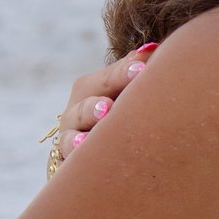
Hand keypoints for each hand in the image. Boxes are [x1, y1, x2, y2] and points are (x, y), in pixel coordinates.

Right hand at [50, 44, 155, 165]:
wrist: (103, 145)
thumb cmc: (124, 106)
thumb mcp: (128, 87)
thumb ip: (136, 68)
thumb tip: (151, 48)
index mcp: (91, 88)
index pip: (107, 79)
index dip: (122, 74)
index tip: (141, 69)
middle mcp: (76, 113)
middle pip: (84, 109)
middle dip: (95, 108)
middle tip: (108, 109)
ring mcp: (70, 141)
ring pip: (70, 141)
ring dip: (77, 141)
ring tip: (85, 141)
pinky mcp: (69, 167)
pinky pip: (67, 169)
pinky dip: (72, 168)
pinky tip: (78, 167)